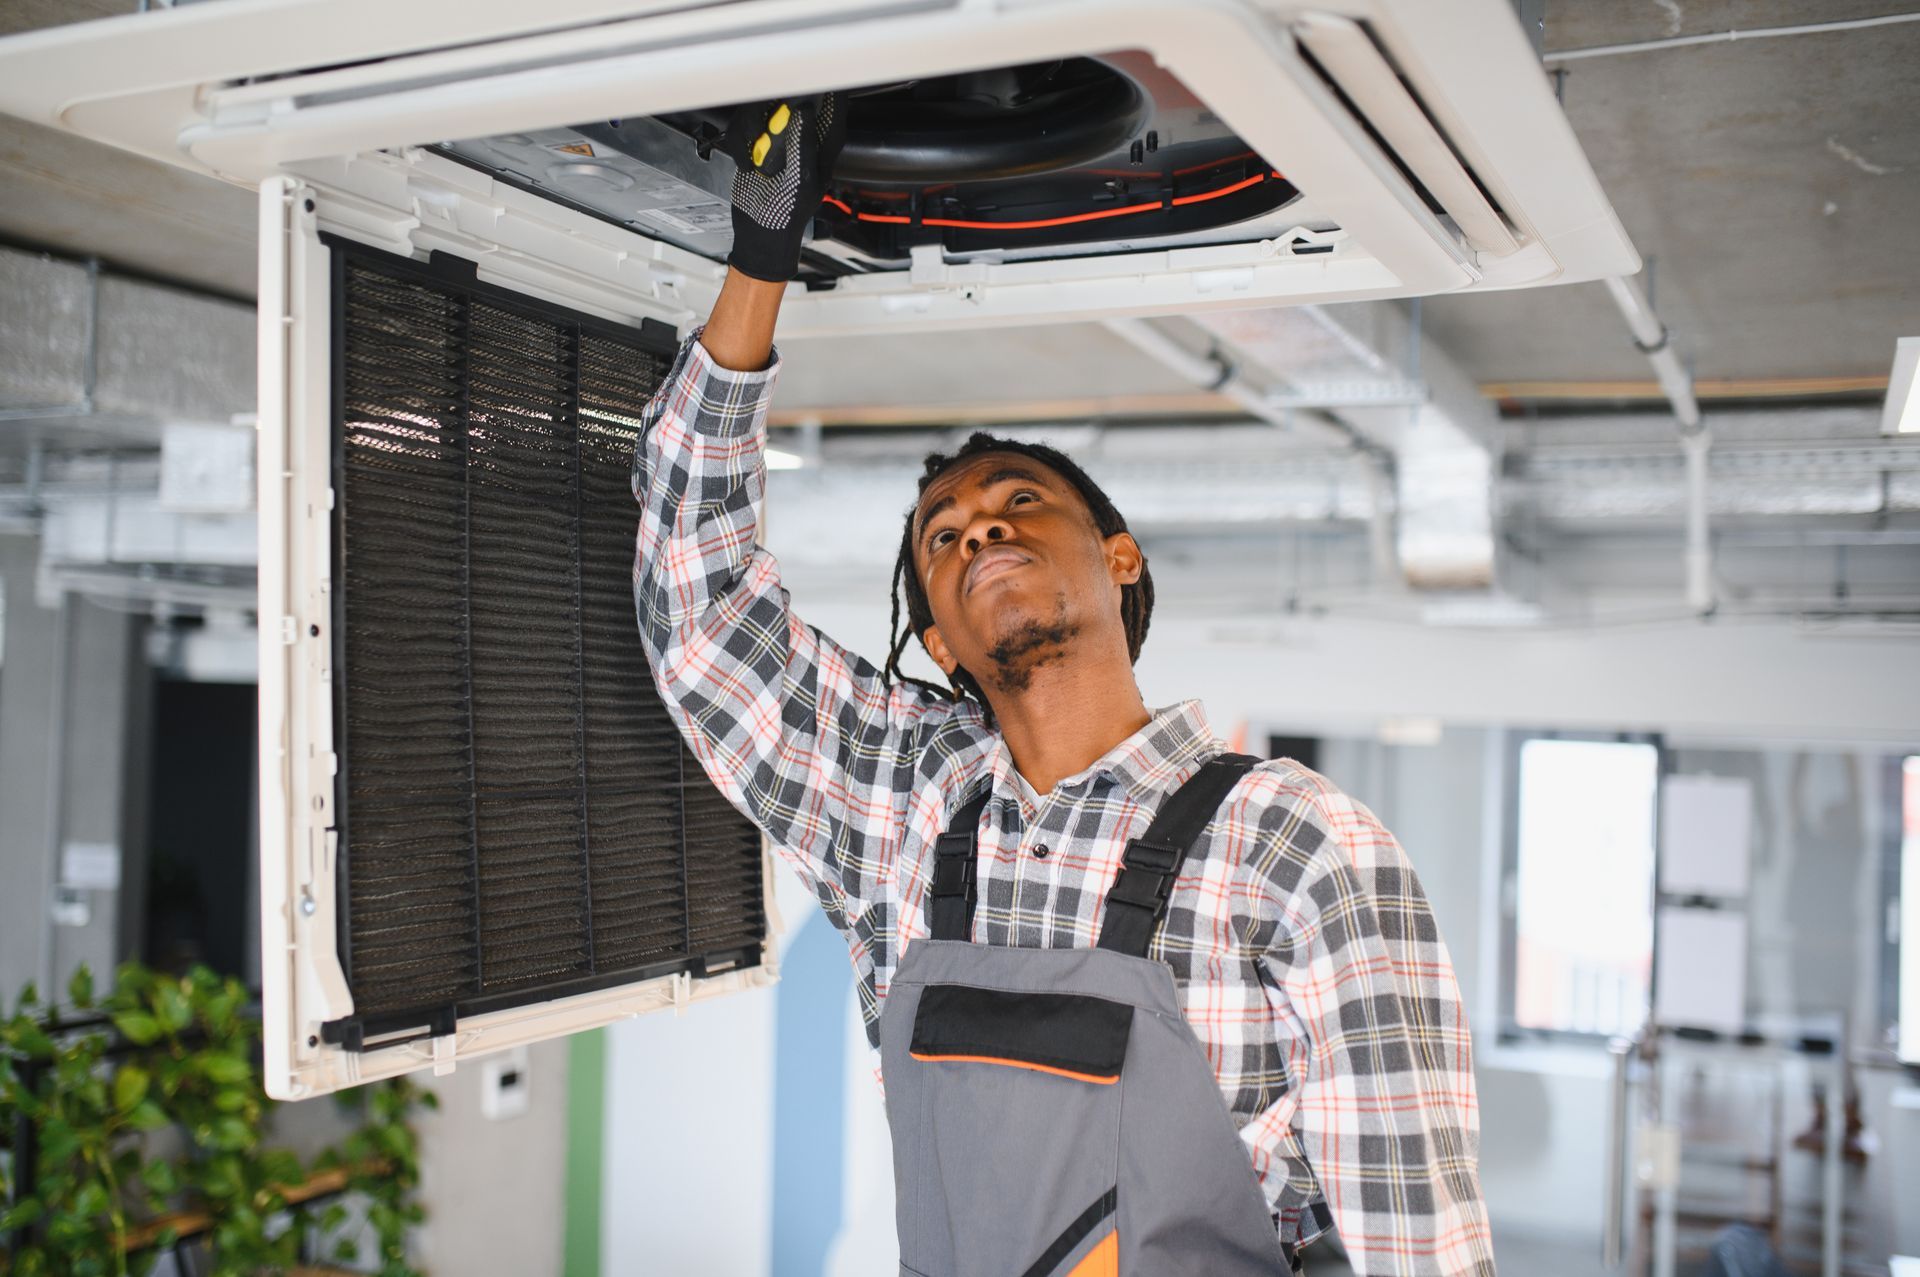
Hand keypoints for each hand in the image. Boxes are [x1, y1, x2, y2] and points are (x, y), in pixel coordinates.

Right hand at [722, 94, 847, 282]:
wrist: (759, 234)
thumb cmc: (787, 215)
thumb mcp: (802, 182)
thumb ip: (804, 146)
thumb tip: (804, 111)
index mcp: (820, 150)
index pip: (832, 113)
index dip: (830, 93)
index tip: (821, 74)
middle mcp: (799, 140)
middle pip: (791, 102)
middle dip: (775, 113)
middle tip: (768, 127)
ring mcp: (775, 142)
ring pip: (762, 112)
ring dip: (752, 131)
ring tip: (756, 158)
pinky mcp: (754, 146)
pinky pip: (743, 129)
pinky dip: (740, 144)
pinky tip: (747, 163)